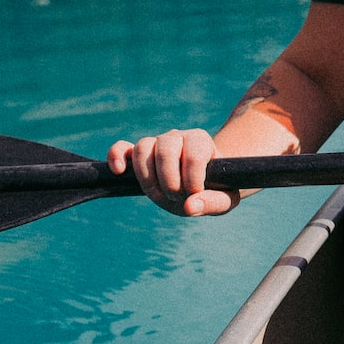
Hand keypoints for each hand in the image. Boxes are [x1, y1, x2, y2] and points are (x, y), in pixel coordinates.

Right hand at [107, 128, 240, 216]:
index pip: (193, 155)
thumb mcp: (225, 199)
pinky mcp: (138, 153)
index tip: (195, 194)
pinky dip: (117, 155)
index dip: (192, 180)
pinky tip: (118, 171)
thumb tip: (189, 206)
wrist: (204, 182)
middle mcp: (177, 136)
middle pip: (166, 151)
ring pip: (143, 147)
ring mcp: (156, 143)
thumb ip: (213, 203)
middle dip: (169, 182)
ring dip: (148, 178)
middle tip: (177, 196)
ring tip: (158, 195)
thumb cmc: (217, 189)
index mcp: (201, 141)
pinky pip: (122, 147)